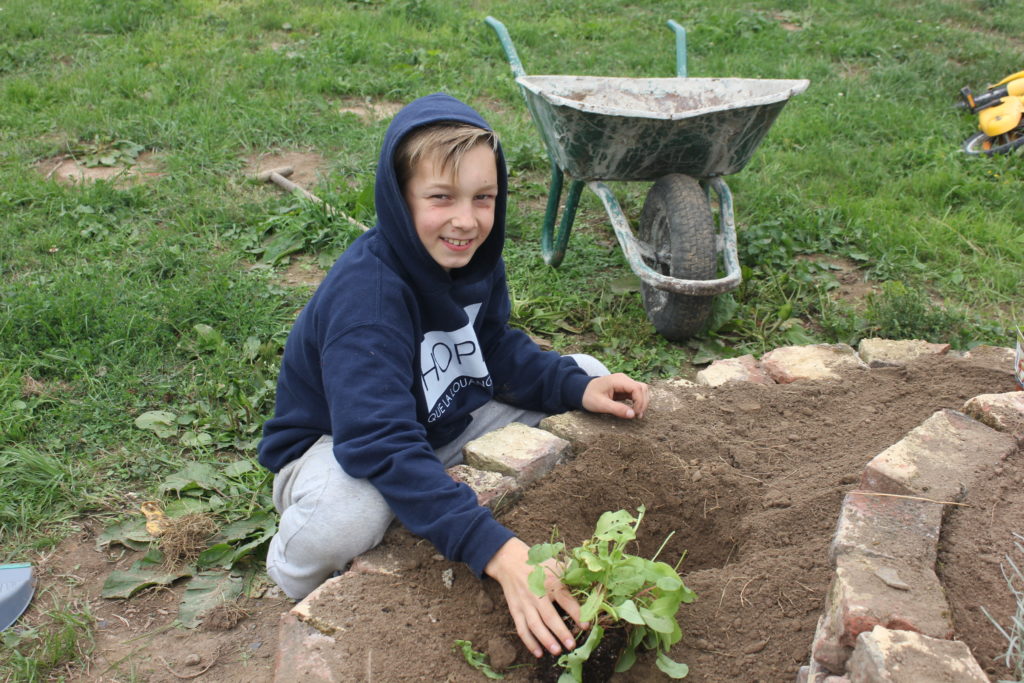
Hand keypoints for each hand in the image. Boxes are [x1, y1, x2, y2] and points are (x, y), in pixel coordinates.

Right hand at [484, 537, 585, 657]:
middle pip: (549, 616)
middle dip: (561, 632)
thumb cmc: (539, 564)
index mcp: (550, 581)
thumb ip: (572, 573)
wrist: (511, 561)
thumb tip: (592, 581)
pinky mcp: (515, 610)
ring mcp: (525, 603)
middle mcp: (537, 593)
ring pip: (535, 625)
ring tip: (557, 651)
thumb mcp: (556, 563)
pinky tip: (539, 653)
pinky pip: (521, 628)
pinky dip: (529, 642)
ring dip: (545, 639)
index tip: (586, 625)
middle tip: (572, 645)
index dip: (577, 613)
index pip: (565, 599)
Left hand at [581, 373, 649, 418]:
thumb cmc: (589, 396)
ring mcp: (624, 383)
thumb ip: (617, 409)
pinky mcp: (624, 388)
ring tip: (637, 414)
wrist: (580, 390)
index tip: (635, 414)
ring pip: (641, 390)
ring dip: (642, 402)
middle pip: (642, 388)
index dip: (640, 402)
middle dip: (643, 402)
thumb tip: (633, 415)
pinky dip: (638, 402)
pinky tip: (634, 411)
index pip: (637, 388)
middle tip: (637, 416)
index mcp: (618, 380)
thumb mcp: (601, 404)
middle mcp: (623, 379)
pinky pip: (636, 394)